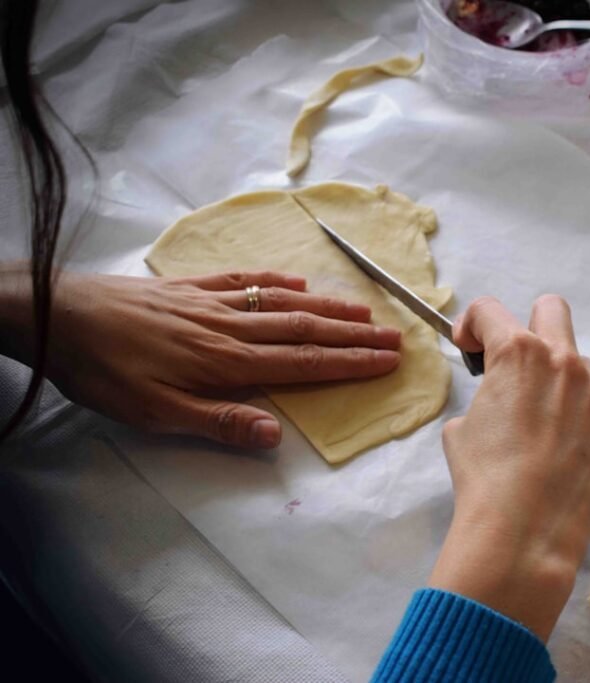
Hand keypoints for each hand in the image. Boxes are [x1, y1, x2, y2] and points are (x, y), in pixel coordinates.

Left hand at [16, 269, 401, 447]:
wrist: (58, 316)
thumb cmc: (104, 372)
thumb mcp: (153, 413)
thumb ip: (217, 421)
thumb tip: (275, 436)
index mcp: (227, 362)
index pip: (302, 363)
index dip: (349, 362)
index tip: (387, 361)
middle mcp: (230, 327)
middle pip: (304, 329)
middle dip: (353, 335)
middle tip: (394, 335)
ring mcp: (212, 302)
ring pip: (282, 303)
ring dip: (328, 307)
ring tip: (363, 310)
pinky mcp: (190, 287)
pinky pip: (244, 280)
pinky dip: (277, 281)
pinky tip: (297, 283)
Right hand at [427, 295, 589, 640]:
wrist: (525, 534)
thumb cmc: (484, 481)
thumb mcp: (460, 429)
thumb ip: (485, 396)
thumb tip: (498, 399)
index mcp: (516, 353)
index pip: (490, 310)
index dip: (473, 326)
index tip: (473, 349)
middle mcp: (564, 360)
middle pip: (552, 311)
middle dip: (532, 328)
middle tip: (523, 367)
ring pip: (583, 372)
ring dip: (566, 392)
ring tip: (551, 440)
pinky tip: (577, 459)